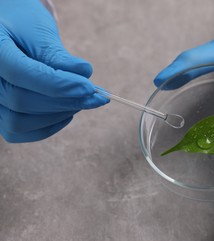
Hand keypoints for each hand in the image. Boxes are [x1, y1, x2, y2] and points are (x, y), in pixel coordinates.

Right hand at [0, 0, 107, 142]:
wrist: (6, 30)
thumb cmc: (21, 26)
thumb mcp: (38, 31)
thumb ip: (58, 55)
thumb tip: (85, 73)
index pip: (22, 74)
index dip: (59, 84)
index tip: (90, 87)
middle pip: (22, 101)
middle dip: (66, 101)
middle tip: (95, 96)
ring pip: (20, 122)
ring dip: (58, 114)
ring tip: (82, 100)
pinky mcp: (0, 114)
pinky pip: (19, 131)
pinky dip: (48, 126)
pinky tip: (68, 112)